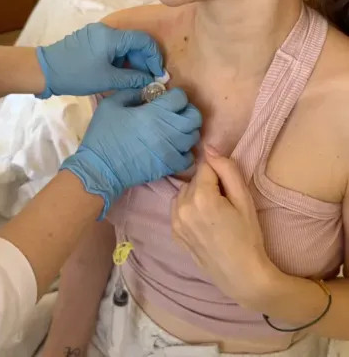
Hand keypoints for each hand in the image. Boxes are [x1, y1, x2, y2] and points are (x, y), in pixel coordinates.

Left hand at [36, 23, 162, 97]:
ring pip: (123, 45)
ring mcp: (96, 34)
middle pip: (134, 42)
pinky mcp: (89, 40)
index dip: (153, 57)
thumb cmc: (76, 74)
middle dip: (143, 61)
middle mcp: (105, 30)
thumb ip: (132, 78)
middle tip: (146, 80)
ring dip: (131, 62)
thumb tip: (150, 80)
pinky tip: (119, 74)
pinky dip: (119, 60)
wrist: (44, 71)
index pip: (143, 40)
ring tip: (132, 80)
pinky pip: (111, 47)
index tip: (157, 74)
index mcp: (111, 36)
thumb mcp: (107, 79)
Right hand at [63, 88, 201, 218]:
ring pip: (194, 136)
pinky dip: (185, 152)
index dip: (175, 95)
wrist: (101, 168)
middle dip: (188, 111)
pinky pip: (189, 158)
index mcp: (155, 112)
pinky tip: (174, 149)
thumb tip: (147, 91)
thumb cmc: (103, 135)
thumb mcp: (111, 105)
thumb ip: (131, 92)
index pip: (181, 97)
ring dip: (187, 131)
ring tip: (175, 131)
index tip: (167, 99)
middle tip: (176, 113)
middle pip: (195, 117)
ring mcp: (171, 149)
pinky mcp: (169, 166)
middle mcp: (169, 129)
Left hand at [171, 147, 276, 303]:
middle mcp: (182, 207)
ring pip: (185, 192)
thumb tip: (209, 147)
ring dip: (196, 195)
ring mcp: (175, 221)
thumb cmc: (248, 236)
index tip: (229, 191)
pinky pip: (178, 208)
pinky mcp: (174, 233)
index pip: (206, 166)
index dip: (220, 175)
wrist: (241, 275)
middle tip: (225, 205)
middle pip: (195, 179)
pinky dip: (189, 209)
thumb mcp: (244, 199)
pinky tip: (204, 223)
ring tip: (214, 214)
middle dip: (208, 184)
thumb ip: (226, 169)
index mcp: (200, 196)